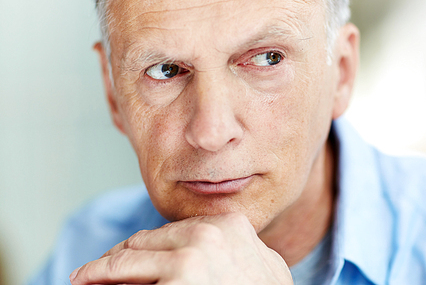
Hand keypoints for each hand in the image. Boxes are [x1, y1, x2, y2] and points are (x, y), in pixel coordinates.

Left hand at [69, 212, 292, 283]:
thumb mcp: (261, 266)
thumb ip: (235, 247)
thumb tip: (212, 241)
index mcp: (229, 226)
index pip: (173, 230)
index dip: (146, 245)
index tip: (126, 254)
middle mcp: (209, 235)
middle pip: (147, 241)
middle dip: (119, 257)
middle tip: (93, 271)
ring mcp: (191, 260)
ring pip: (128, 259)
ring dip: (102, 270)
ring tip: (84, 278)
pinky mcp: (176, 284)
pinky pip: (128, 281)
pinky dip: (105, 282)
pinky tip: (92, 284)